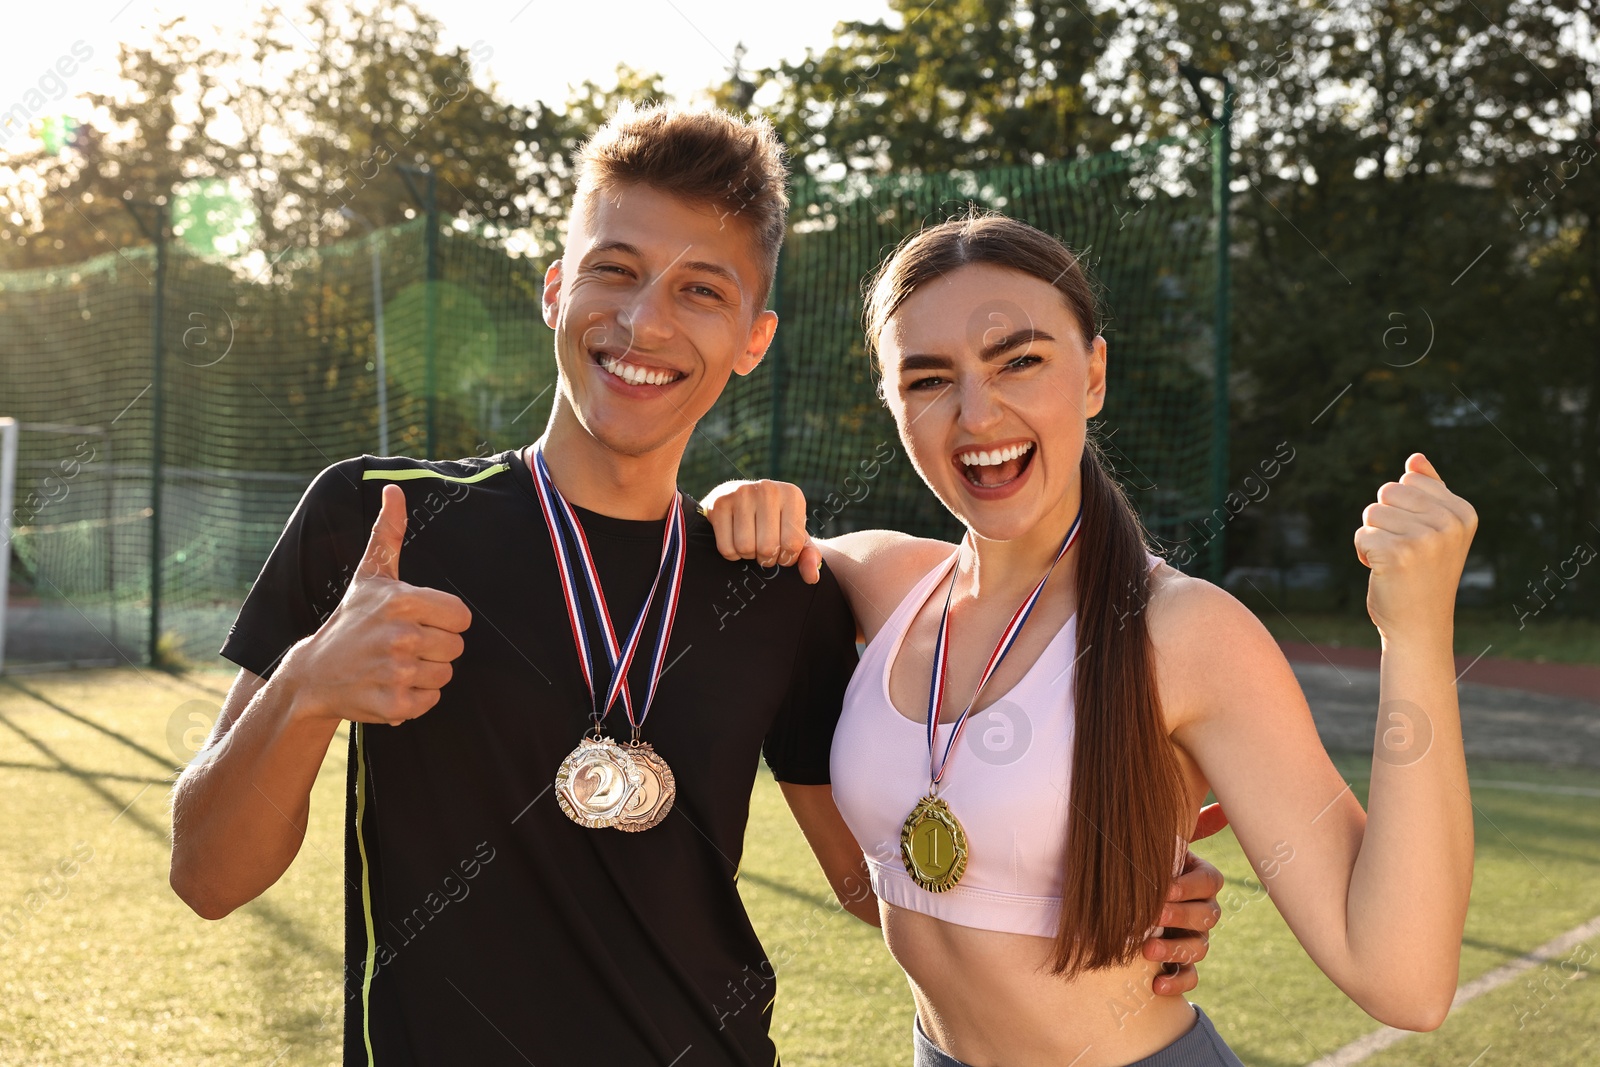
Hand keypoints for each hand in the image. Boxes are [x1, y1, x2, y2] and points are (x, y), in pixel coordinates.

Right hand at [292, 483, 472, 724]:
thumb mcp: (371, 575)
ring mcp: (395, 672)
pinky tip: (390, 684)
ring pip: (445, 676)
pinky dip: (415, 698)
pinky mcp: (393, 705)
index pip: (462, 616)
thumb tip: (394, 488)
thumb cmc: (350, 619)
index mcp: (403, 601)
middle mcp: (400, 635)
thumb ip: (389, 533)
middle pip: (456, 648)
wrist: (312, 674)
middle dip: (435, 648)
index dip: (444, 620)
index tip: (419, 620)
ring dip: (424, 673)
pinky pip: (430, 702)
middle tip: (402, 644)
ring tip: (394, 664)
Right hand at [701, 479, 821, 582]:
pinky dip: (731, 554)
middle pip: (767, 547)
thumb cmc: (773, 521)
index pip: (792, 544)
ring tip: (750, 542)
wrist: (738, 500)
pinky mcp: (719, 503)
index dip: (786, 557)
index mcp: (792, 495)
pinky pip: (726, 547)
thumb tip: (812, 577)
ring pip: (745, 548)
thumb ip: (808, 556)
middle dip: (766, 558)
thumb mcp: (795, 535)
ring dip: (748, 555)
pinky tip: (734, 540)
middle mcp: (768, 489)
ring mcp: (741, 493)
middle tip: (764, 548)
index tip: (781, 549)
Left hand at [1142, 803, 1227, 995]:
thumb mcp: (1152, 842)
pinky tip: (1155, 984)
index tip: (1165, 887)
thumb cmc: (1139, 864)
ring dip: (1175, 951)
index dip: (1190, 887)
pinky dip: (1176, 982)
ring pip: (1199, 948)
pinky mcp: (1180, 965)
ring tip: (1146, 951)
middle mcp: (1201, 909)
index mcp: (1198, 879)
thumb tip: (1213, 801)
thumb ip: (1176, 822)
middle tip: (1152, 916)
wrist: (1116, 901)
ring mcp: (1193, 939)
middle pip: (1207, 917)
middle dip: (1180, 917)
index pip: (1209, 883)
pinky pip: (1190, 978)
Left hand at [1354, 453, 1477, 640]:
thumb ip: (1428, 492)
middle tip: (1402, 550)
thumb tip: (1415, 458)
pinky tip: (1382, 572)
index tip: (1417, 536)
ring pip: (1372, 512)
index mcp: (1463, 512)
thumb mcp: (1435, 531)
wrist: (1420, 626)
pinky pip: (1361, 534)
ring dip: (1372, 537)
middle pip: (1388, 491)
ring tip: (1393, 561)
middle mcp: (1449, 523)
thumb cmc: (1423, 575)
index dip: (1400, 507)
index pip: (1408, 479)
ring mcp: (1426, 538)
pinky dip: (1362, 552)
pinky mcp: (1399, 554)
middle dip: (1384, 520)